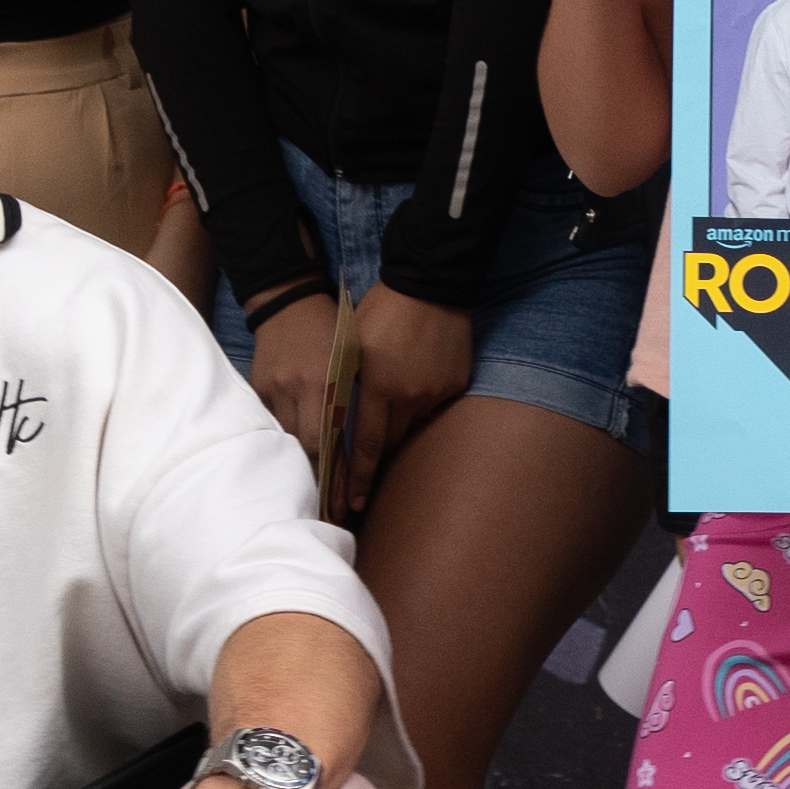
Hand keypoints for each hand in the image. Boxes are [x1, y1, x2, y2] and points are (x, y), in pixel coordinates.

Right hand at [246, 287, 345, 490]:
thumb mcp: (350, 360)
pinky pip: (268, 422)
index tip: (343, 501)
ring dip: (296, 462)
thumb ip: (351, 400)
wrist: (287, 300)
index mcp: (324, 381)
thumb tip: (360, 445)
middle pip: (303, 446)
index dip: (335, 473)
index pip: (328, 440)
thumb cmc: (331, 330)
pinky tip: (284, 456)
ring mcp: (271, 389)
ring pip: (282, 438)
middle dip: (316, 476)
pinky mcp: (256, 387)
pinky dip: (279, 438)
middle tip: (328, 505)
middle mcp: (295, 388)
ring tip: (307, 489)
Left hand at [330, 283, 468, 512]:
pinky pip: (431, 408)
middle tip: (359, 493)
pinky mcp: (454, 384)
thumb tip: (335, 428)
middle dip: (374, 466)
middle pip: (390, 444)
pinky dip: (417, 408)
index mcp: (376, 386)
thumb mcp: (350, 347)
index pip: (366, 447)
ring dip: (396, 433)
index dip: (357, 479)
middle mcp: (408, 395)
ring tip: (384, 438)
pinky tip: (410, 395)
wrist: (428, 283)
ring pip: (411, 427)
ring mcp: (434, 391)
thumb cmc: (378, 311)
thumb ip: (345, 389)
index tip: (350, 504)